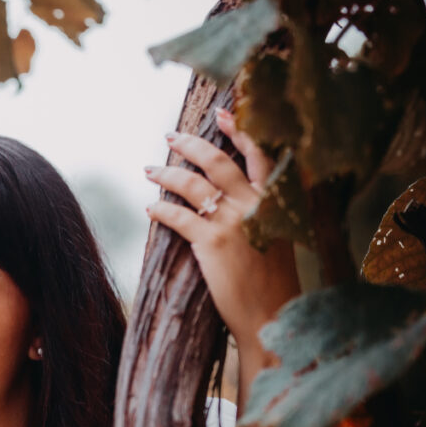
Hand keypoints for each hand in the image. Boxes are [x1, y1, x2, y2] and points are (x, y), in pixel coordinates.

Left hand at [144, 108, 300, 348]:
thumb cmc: (270, 278)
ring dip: (166, 174)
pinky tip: (150, 208)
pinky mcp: (212, 243)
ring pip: (192, 184)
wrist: (270, 314)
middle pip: (216, 161)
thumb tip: (230, 190)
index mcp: (275, 199)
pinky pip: (178, 216)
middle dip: (189, 145)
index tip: (219, 112)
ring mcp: (234, 222)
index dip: (238, 130)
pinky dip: (160, 209)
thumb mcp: (276, 235)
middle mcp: (256, 204)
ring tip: (149, 171)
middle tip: (169, 137)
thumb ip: (260, 208)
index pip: (258, 154)